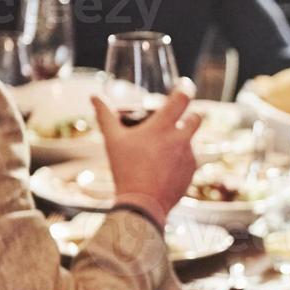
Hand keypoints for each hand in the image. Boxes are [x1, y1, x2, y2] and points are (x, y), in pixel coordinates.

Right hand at [91, 77, 202, 228]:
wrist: (143, 204)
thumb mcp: (112, 141)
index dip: (185, 89)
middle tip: (177, 121)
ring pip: (190, 141)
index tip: (185, 86)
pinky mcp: (192, 171)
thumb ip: (105, 116)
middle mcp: (181, 139)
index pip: (182, 99)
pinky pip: (189, 159)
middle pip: (196, 117)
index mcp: (162, 127)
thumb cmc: (125, 169)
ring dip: (179, 142)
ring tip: (159, 154)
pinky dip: (179, 160)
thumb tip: (93, 97)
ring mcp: (189, 156)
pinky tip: (163, 169)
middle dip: (189, 116)